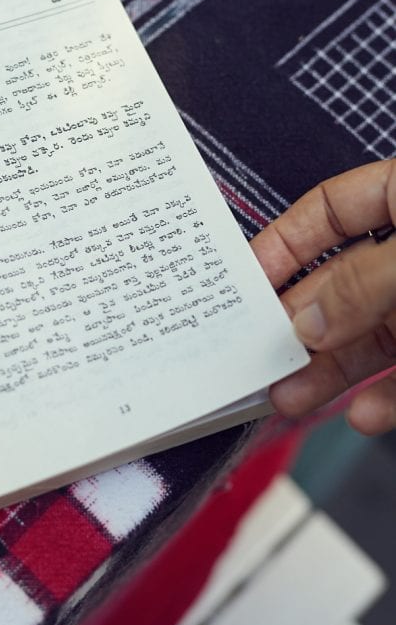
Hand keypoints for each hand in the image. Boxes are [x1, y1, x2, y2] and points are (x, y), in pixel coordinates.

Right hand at [251, 161, 395, 433]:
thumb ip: (365, 282)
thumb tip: (307, 319)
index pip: (331, 210)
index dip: (285, 242)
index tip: (244, 282)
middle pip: (342, 284)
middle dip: (300, 323)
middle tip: (257, 354)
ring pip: (370, 337)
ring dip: (329, 371)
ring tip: (288, 398)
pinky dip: (385, 398)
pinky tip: (362, 414)